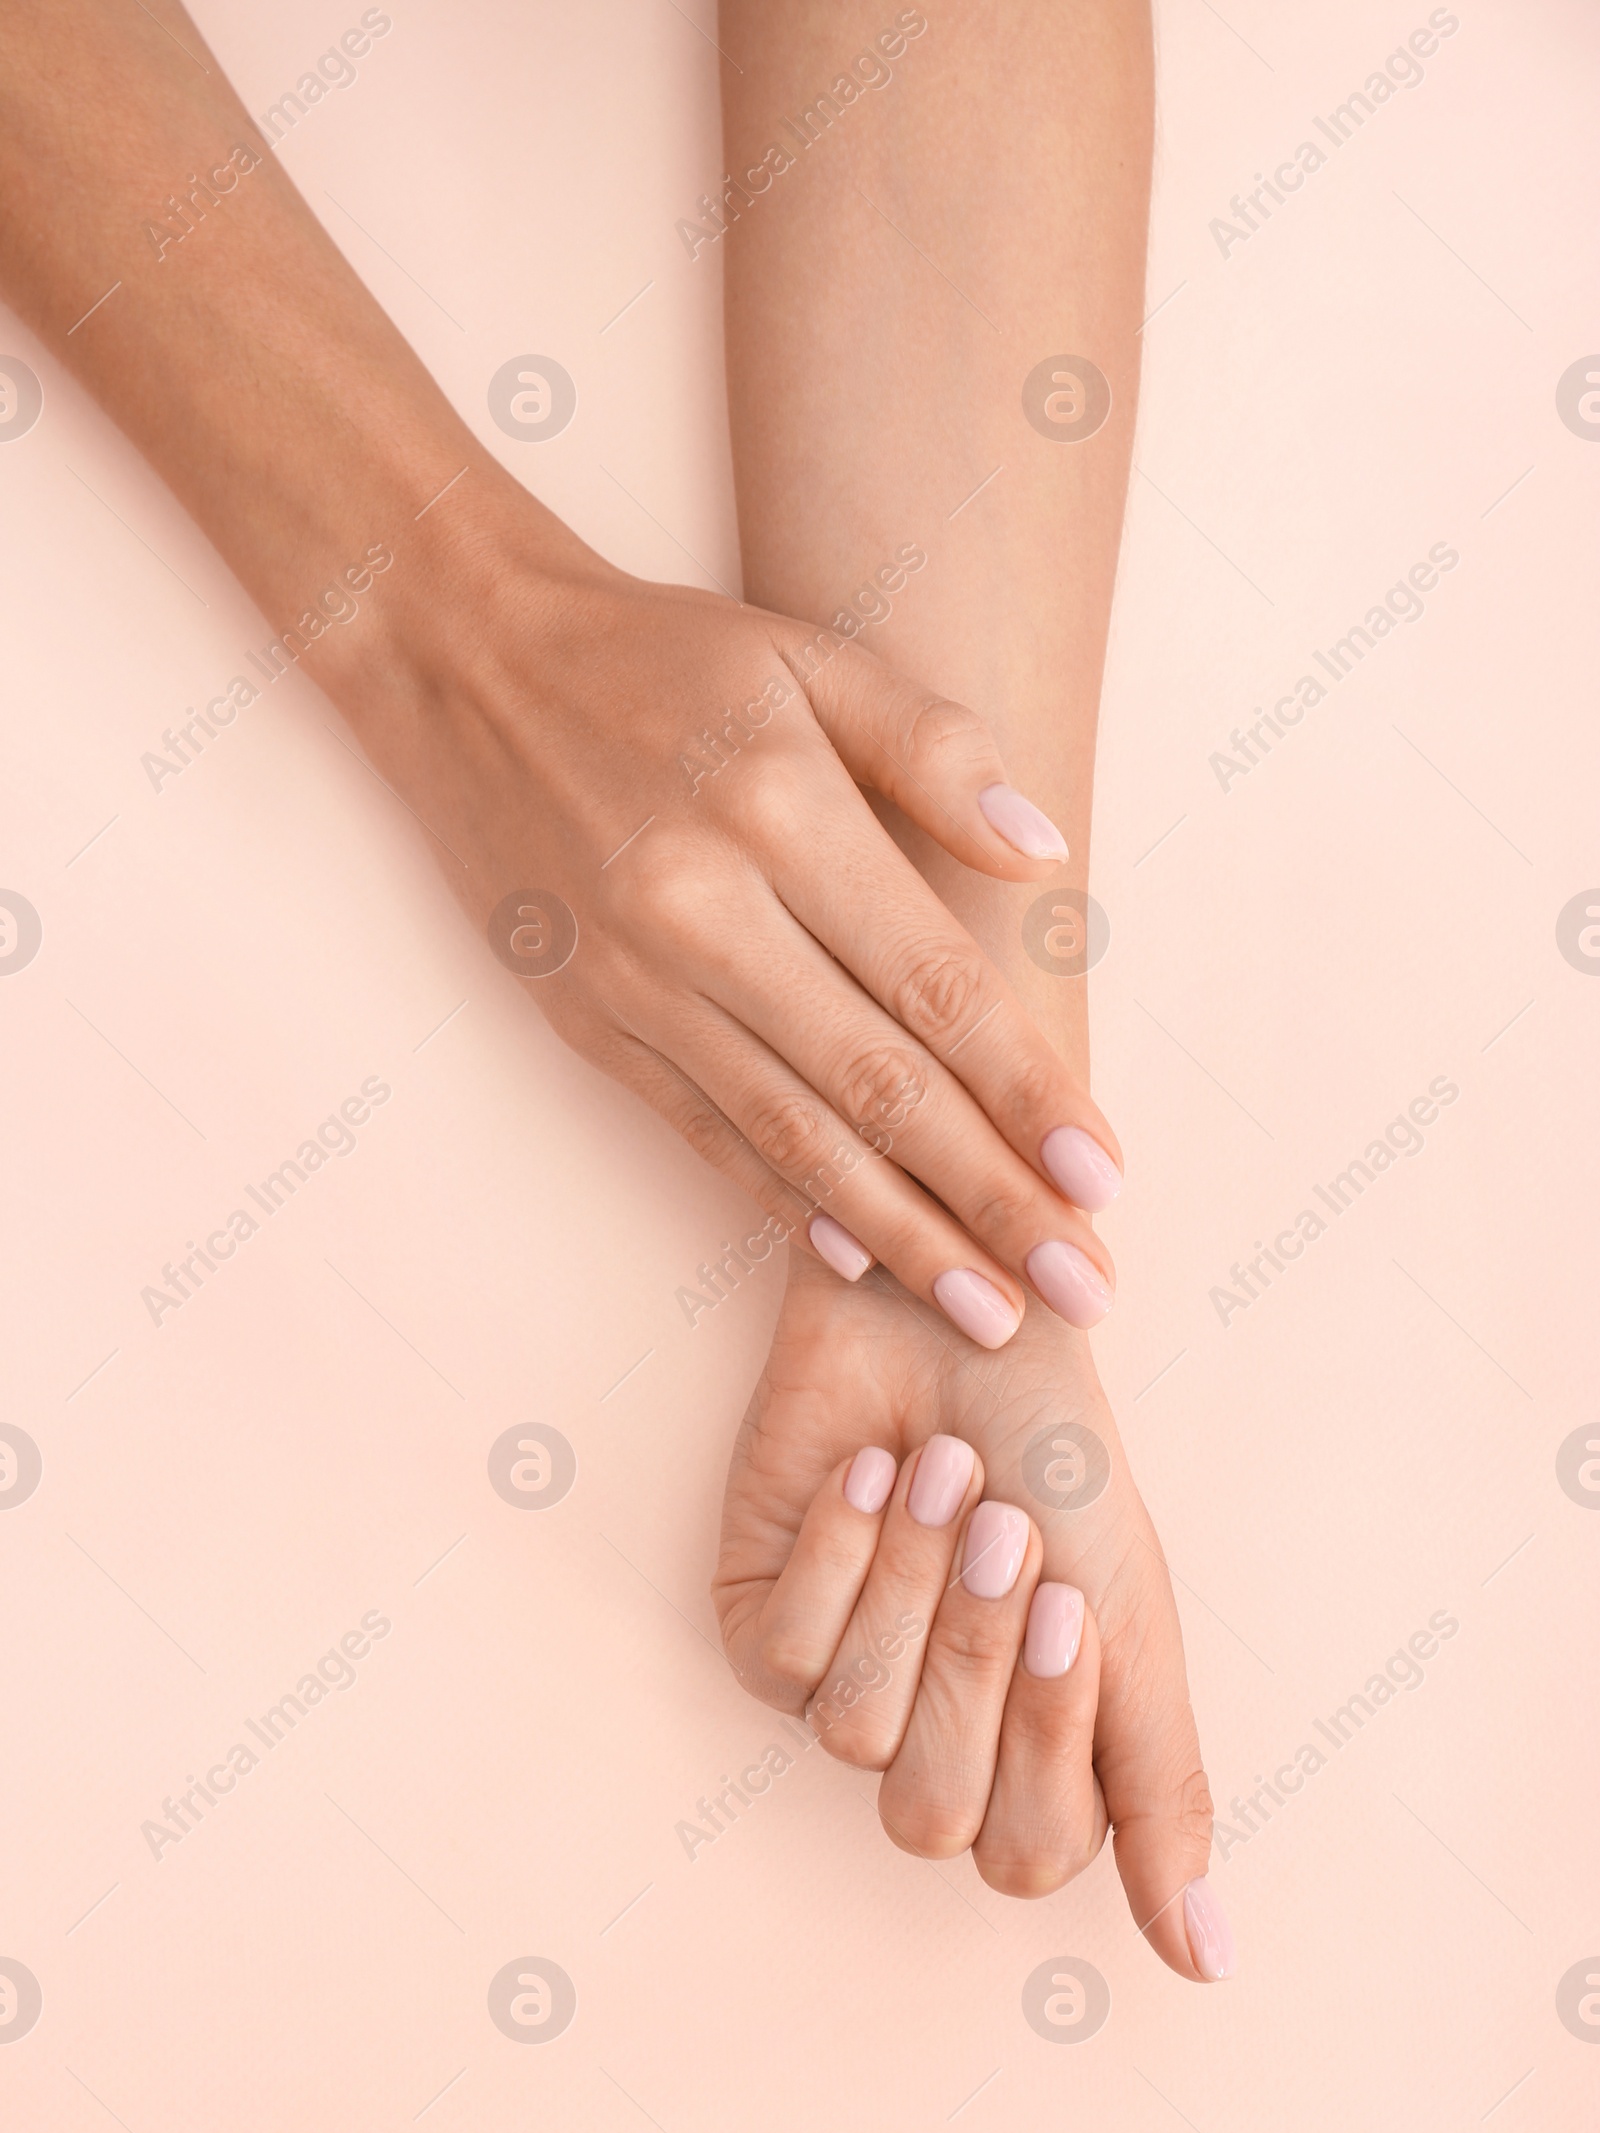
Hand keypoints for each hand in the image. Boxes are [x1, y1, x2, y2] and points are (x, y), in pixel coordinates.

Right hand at [334, 510, 1123, 1348]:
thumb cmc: (660, 656)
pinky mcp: (586, 1022)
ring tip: (988, 1311)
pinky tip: (859, 1259)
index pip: (935, 986)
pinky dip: (784, 1200)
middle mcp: (707, 910)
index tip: (1100, 1179)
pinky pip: (702, 1132)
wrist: (462, 660)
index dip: (1027, 1091)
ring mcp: (637, 980)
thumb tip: (1044, 858)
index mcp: (780, 812)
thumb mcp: (809, 657)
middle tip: (1079, 1287)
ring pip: (793, 1135)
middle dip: (990, 1201)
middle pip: (878, 1088)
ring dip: (903, 1237)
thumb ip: (934, 749)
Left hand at [712, 1248, 1230, 1981]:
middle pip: (930, 1812)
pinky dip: (837, 1555)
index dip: (1046, 1737)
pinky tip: (869, 1475)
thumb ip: (1161, 1789)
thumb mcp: (1135, 1622)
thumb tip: (1206, 1966)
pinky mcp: (754, 1628)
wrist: (960, 1321)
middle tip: (1008, 1527)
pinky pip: (780, 1658)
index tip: (1073, 1601)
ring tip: (946, 1473)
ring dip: (910, 1588)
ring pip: (852, 1732)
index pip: (1025, 1853)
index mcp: (1029, 1762)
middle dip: (975, 1657)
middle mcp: (928, 1745)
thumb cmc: (1058, 1464)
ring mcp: (837, 1690)